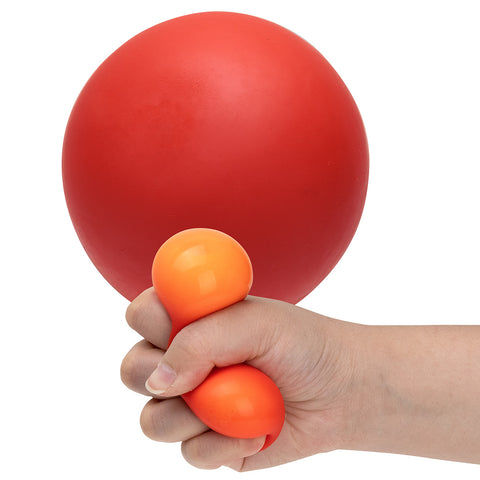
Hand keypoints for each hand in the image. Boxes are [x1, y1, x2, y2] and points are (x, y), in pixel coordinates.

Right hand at [120, 288, 360, 470]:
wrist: (341, 393)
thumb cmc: (303, 345)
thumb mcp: (258, 324)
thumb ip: (204, 340)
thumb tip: (159, 380)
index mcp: (193, 320)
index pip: (143, 313)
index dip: (150, 319)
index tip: (176, 325)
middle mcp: (186, 360)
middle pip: (133, 369)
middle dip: (158, 375)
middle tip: (200, 374)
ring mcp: (193, 404)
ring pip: (152, 420)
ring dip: (195, 415)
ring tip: (241, 401)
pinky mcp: (208, 441)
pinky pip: (190, 453)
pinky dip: (225, 442)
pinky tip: (257, 429)